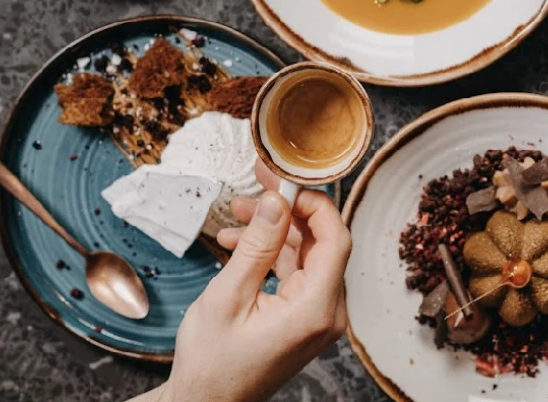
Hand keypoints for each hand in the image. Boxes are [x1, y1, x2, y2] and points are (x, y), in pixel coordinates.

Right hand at [142, 161, 350, 401]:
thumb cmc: (212, 364)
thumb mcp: (228, 296)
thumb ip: (257, 246)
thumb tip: (277, 202)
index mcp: (316, 310)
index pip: (335, 239)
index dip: (314, 204)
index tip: (285, 183)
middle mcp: (327, 313)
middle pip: (322, 244)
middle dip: (287, 213)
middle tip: (256, 188)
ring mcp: (318, 317)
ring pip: (306, 256)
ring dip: (273, 233)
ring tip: (235, 217)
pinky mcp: (306, 318)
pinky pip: (297, 274)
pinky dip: (271, 255)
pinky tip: (237, 244)